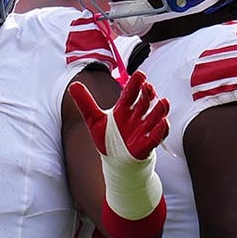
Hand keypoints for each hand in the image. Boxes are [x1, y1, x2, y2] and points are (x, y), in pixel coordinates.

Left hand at [68, 71, 168, 234]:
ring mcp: (143, 131)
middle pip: (145, 103)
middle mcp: (136, 117)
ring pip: (155, 117)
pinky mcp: (146, 146)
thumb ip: (85, 102)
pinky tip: (163, 123)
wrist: (115, 162)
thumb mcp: (94, 120)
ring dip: (159, 110)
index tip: (140, 75)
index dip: (136, 85)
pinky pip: (156, 138)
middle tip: (148, 87)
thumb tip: (73, 85)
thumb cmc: (108, 139)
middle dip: (148, 95)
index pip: (131, 93)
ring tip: (163, 101)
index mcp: (124, 109)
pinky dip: (160, 131)